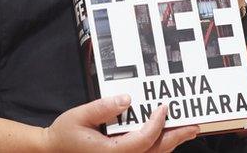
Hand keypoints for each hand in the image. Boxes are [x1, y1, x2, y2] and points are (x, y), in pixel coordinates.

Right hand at [42, 94, 198, 151]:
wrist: (53, 150)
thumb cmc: (65, 134)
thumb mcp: (79, 116)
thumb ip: (103, 107)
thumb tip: (127, 98)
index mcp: (110, 152)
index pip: (142, 140)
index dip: (157, 124)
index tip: (165, 106)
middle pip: (154, 152)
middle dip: (176, 138)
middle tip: (194, 127)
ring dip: (170, 143)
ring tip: (186, 131)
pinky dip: (158, 146)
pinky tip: (166, 137)